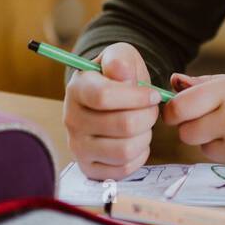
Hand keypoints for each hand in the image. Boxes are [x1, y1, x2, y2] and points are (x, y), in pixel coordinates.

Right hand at [63, 43, 162, 180]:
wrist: (107, 98)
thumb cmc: (116, 76)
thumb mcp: (120, 55)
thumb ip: (121, 59)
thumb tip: (120, 73)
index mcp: (77, 89)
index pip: (104, 96)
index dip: (137, 96)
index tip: (153, 94)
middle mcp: (71, 120)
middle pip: (122, 125)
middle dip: (148, 115)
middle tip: (151, 108)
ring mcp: (78, 147)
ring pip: (125, 150)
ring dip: (145, 136)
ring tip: (144, 124)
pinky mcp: (89, 168)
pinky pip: (124, 168)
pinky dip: (140, 155)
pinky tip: (137, 139)